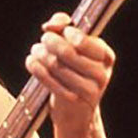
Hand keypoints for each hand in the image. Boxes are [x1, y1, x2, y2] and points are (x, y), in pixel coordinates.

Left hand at [25, 11, 115, 133]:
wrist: (77, 113)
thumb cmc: (74, 74)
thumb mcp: (75, 49)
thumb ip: (64, 28)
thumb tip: (51, 25)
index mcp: (105, 56)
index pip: (83, 40)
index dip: (65, 32)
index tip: (55, 31)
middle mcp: (102, 72)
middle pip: (68, 52)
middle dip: (50, 42)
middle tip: (43, 41)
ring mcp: (90, 89)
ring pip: (57, 65)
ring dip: (40, 54)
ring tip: (35, 51)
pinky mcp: (75, 100)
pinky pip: (51, 80)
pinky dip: (37, 69)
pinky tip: (31, 62)